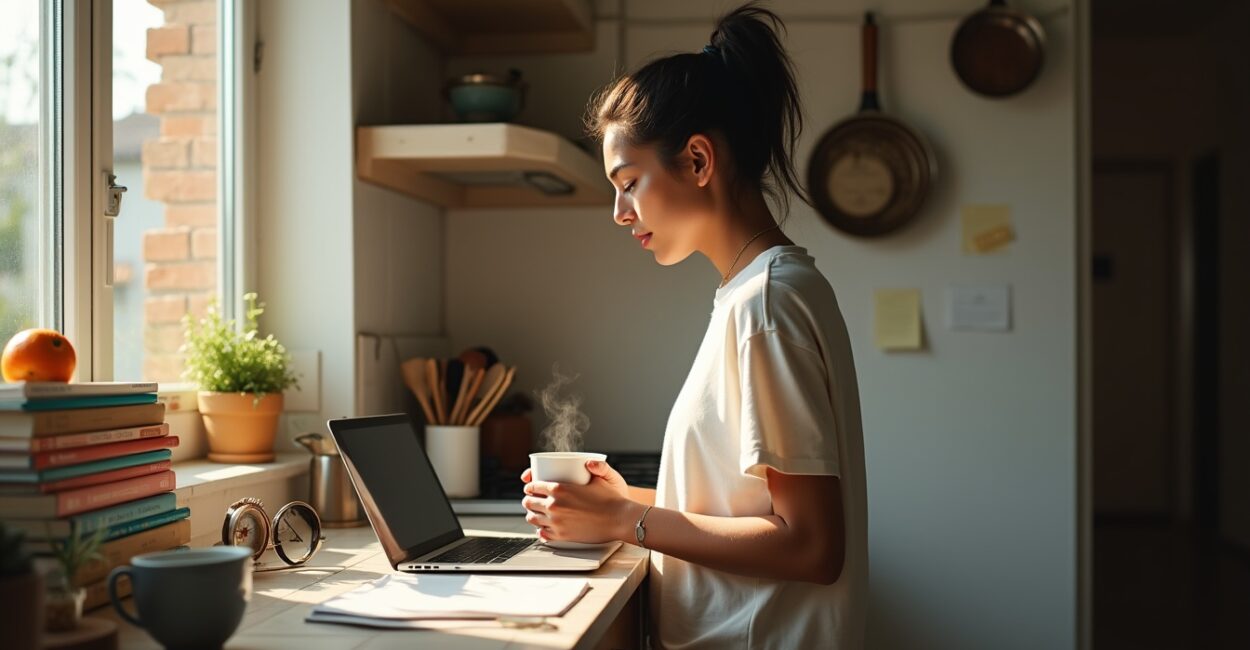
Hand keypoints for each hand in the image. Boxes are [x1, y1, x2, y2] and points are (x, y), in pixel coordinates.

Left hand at [520, 461, 637, 543]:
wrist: (619, 519)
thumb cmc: (611, 499)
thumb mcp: (600, 478)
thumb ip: (593, 467)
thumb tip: (588, 461)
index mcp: (559, 489)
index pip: (533, 486)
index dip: (530, 486)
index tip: (532, 487)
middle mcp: (554, 506)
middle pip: (529, 502)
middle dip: (528, 500)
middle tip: (532, 500)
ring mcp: (556, 522)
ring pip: (532, 519)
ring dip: (532, 515)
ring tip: (536, 513)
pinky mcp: (561, 536)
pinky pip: (542, 534)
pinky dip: (540, 530)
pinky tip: (544, 527)